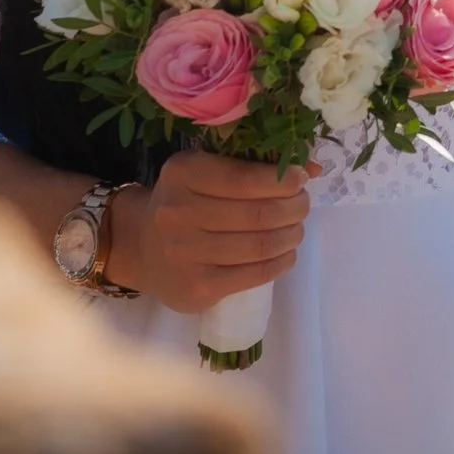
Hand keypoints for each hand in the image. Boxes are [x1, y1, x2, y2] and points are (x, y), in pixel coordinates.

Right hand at [110, 152, 312, 313]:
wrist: (141, 247)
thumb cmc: (184, 201)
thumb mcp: (205, 171)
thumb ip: (252, 165)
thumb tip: (311, 168)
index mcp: (182, 173)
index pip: (244, 178)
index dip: (281, 180)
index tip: (300, 179)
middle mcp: (178, 213)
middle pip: (257, 214)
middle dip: (293, 208)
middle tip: (302, 205)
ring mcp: (185, 254)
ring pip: (259, 246)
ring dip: (290, 235)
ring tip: (296, 229)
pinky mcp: (197, 288)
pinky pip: (253, 276)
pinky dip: (280, 262)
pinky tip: (285, 253)